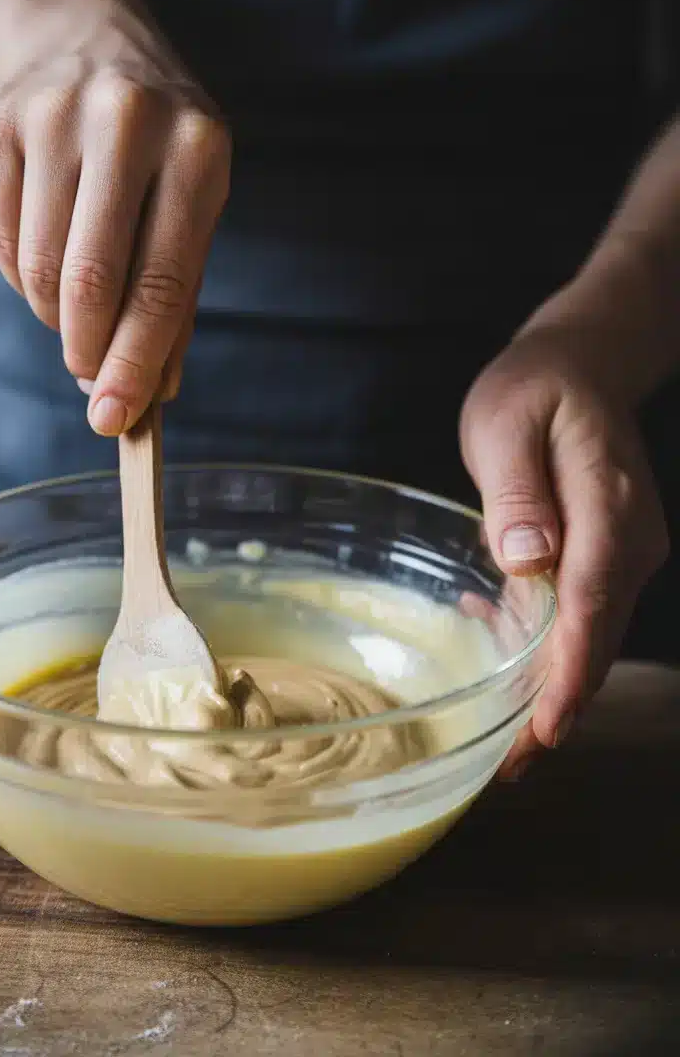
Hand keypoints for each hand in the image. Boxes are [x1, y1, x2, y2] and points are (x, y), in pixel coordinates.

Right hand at [0, 0, 229, 433]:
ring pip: (41, 269)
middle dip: (89, 352)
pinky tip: (48, 260)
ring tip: (77, 305)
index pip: (163, 284)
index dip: (135, 363)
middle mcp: (128, 122)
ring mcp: (55, 114)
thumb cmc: (155, 153)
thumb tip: (150, 396)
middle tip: (89, 378)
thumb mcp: (191, 210)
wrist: (86, 42)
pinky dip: (26, 279)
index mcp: (198, 151)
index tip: (116, 420)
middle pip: (93, 282)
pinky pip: (3, 244)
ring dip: (57, 316)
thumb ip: (175, 304)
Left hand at [459, 311, 668, 777]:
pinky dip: (546, 647)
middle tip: (511, 767)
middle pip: (596, 635)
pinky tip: (500, 657)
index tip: (547, 728)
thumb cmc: (536, 388)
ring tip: (507, 746)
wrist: (583, 364)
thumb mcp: (506, 424)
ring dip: (552, 688)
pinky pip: (580, 612)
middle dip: (558, 704)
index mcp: (607, 505)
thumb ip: (517, 493)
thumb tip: (528, 561)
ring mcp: (626, 549)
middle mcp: (630, 538)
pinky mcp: (610, 554)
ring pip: (591, 633)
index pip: (592, 601)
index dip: (570, 671)